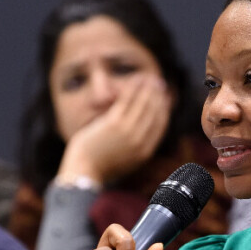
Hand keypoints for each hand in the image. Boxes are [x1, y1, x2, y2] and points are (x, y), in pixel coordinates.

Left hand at [58, 75, 172, 184]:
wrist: (85, 171)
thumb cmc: (101, 166)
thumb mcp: (126, 160)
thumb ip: (137, 146)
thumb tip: (143, 133)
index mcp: (145, 151)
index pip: (160, 125)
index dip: (165, 109)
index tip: (166, 98)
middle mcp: (140, 140)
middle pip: (154, 112)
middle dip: (159, 95)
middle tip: (159, 84)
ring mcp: (128, 131)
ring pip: (144, 103)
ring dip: (148, 88)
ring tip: (150, 78)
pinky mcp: (114, 123)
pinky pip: (128, 100)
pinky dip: (134, 87)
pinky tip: (137, 79)